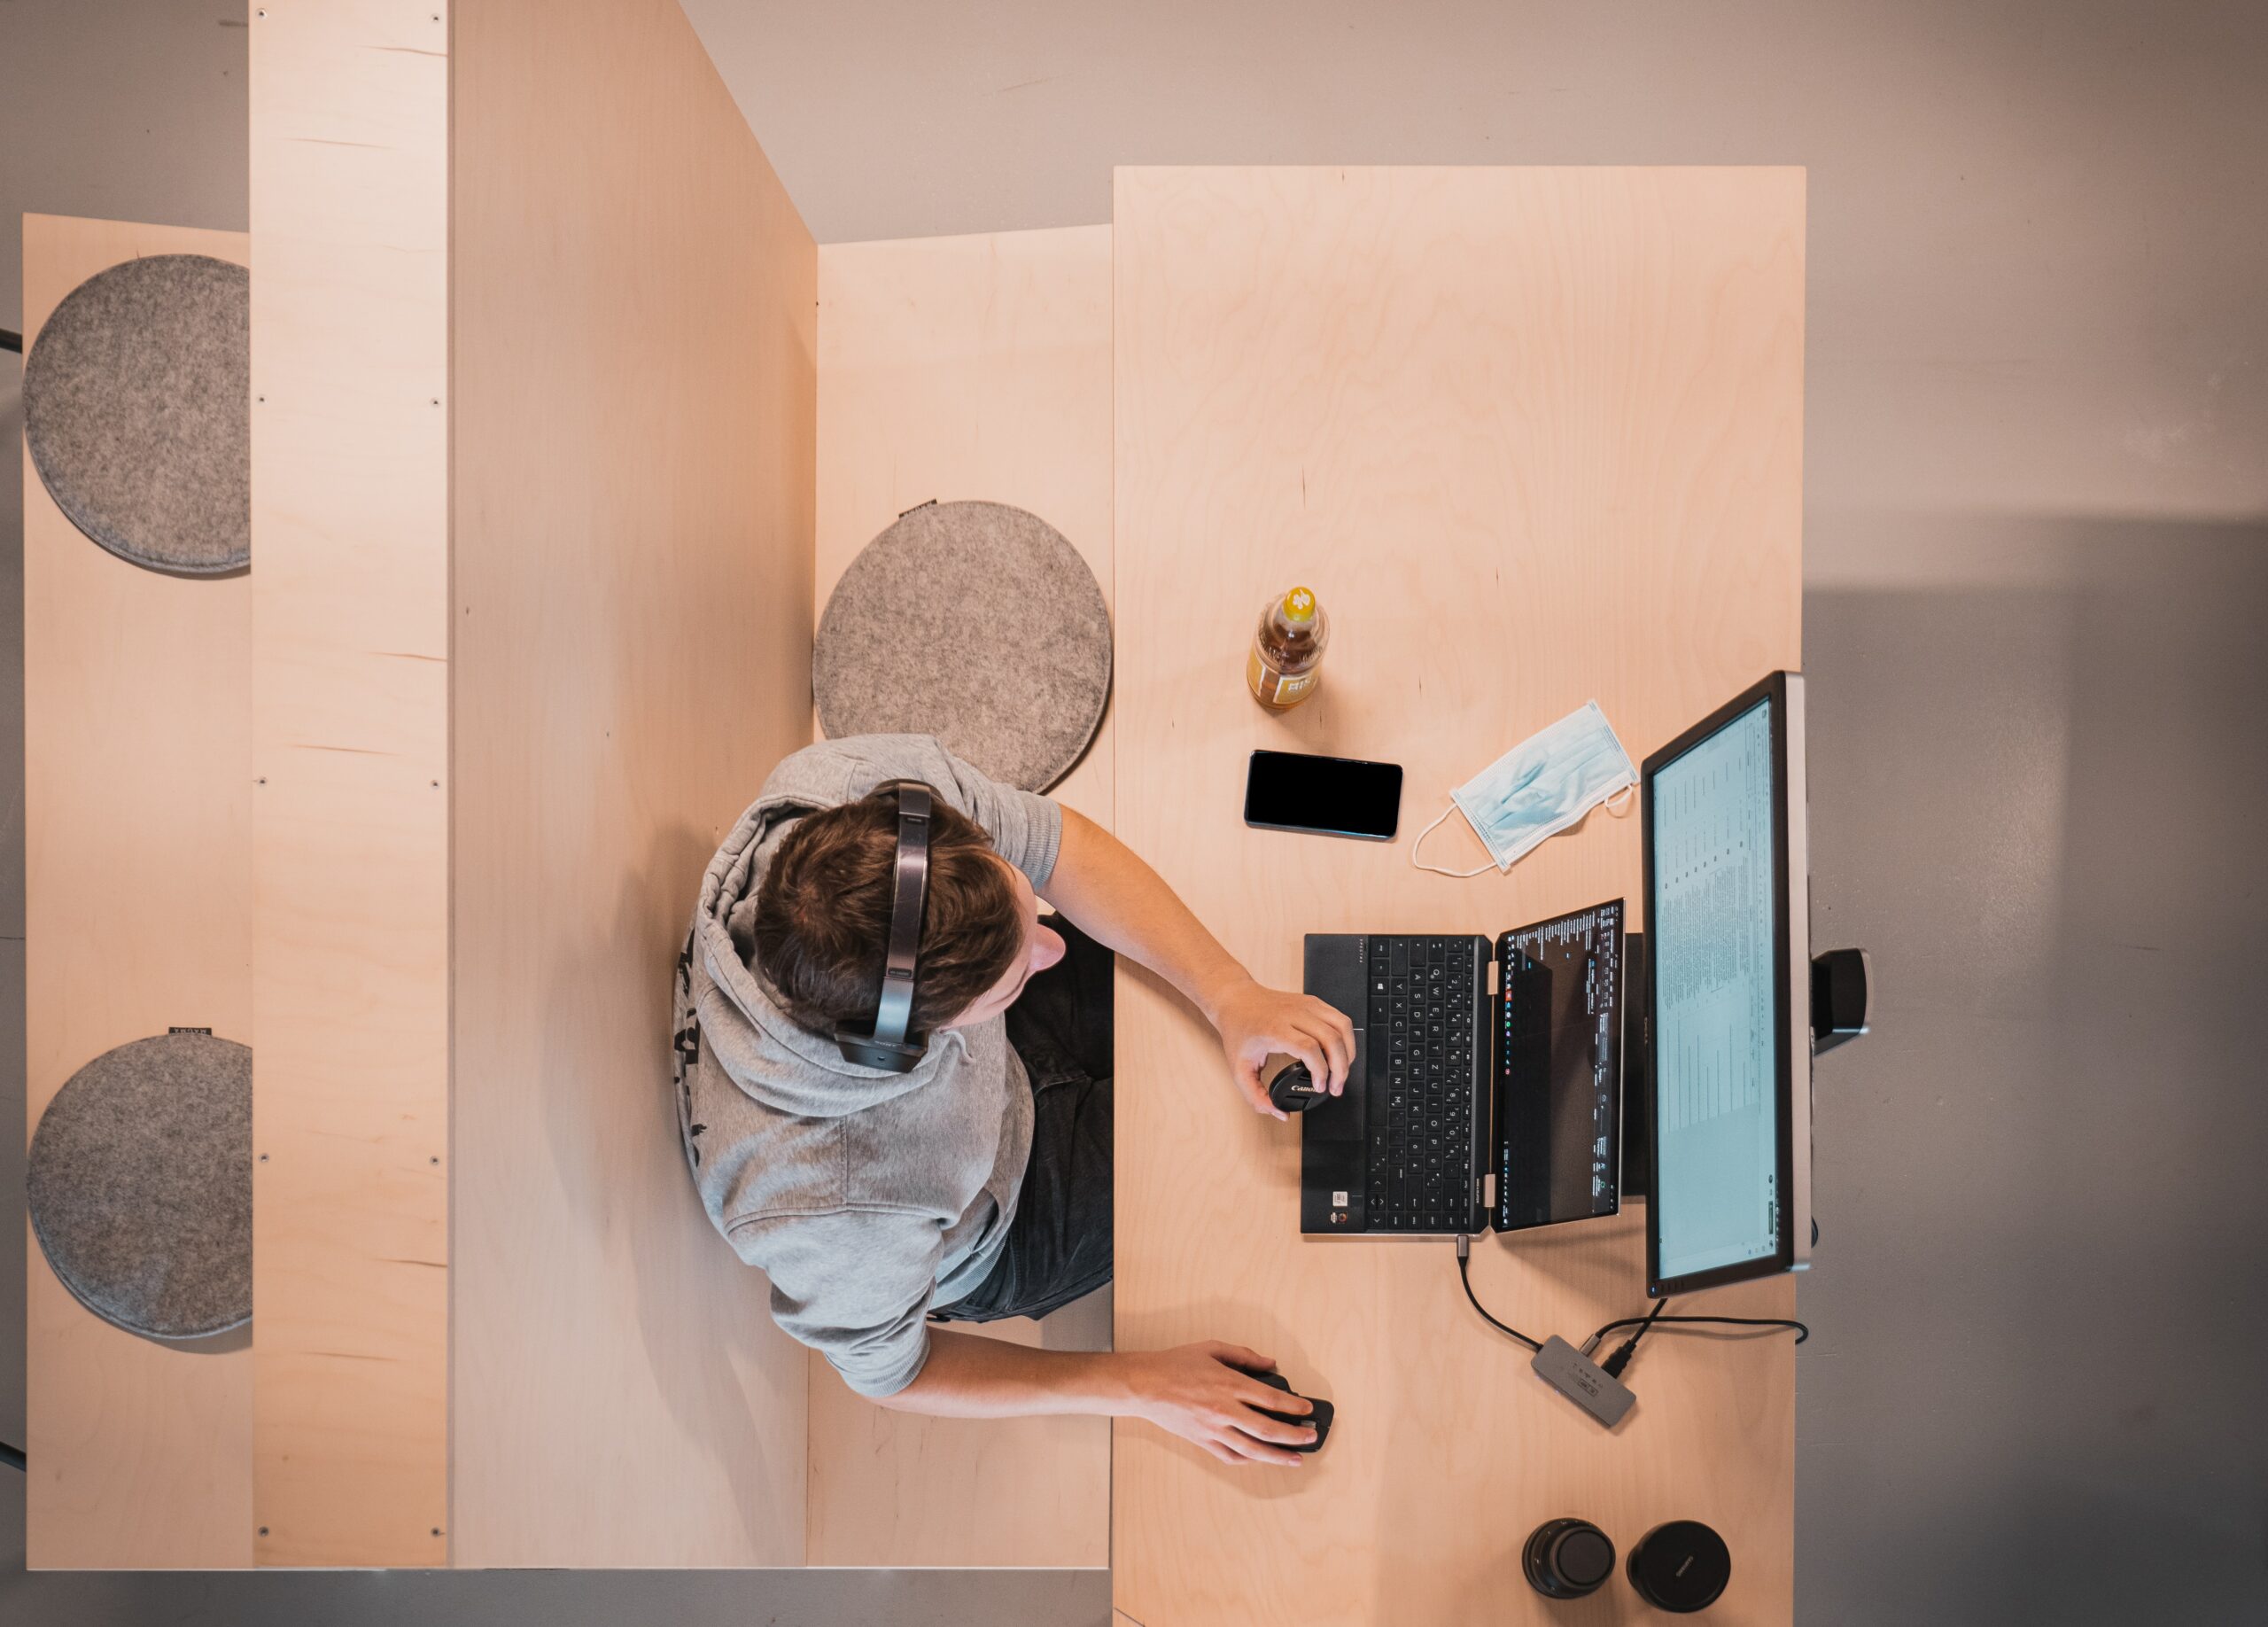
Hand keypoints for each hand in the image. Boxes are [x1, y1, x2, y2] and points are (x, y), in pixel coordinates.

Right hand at [1117, 1341, 1316, 1465]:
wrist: (1145, 1385)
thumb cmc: (1176, 1364)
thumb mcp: (1212, 1348)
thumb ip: (1244, 1355)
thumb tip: (1270, 1363)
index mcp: (1228, 1384)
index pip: (1270, 1399)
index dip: (1294, 1406)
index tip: (1308, 1410)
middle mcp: (1224, 1410)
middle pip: (1267, 1429)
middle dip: (1294, 1435)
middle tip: (1311, 1437)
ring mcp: (1213, 1429)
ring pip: (1252, 1450)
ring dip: (1278, 1456)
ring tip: (1296, 1459)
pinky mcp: (1203, 1441)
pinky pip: (1230, 1456)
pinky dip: (1249, 1460)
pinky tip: (1261, 1459)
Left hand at [1209, 976, 1357, 1119]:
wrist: (1236, 1000)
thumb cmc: (1239, 1030)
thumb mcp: (1239, 1070)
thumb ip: (1256, 1097)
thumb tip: (1279, 1113)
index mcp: (1275, 1029)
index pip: (1309, 1048)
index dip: (1320, 1070)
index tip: (1320, 1086)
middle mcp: (1293, 1014)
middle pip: (1332, 1038)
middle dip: (1341, 1068)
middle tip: (1335, 1086)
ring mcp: (1306, 1005)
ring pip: (1342, 1026)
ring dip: (1348, 1052)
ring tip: (1342, 1071)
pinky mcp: (1313, 1002)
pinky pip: (1340, 1018)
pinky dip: (1345, 1038)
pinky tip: (1339, 1052)